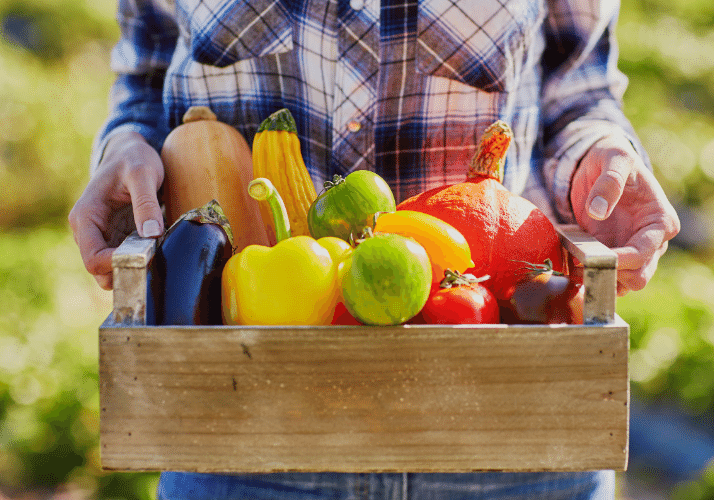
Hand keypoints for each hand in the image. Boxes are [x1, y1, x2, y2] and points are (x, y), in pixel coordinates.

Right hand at [69, 132, 164, 289]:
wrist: (130, 152)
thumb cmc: (134, 158)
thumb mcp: (143, 174)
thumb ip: (146, 202)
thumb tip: (152, 233)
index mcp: (86, 216)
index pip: (92, 258)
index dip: (116, 266)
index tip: (146, 258)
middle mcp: (87, 231)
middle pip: (100, 270)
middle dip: (126, 271)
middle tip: (155, 263)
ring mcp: (101, 236)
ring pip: (112, 269)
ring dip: (134, 268)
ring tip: (158, 256)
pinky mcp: (115, 238)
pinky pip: (124, 259)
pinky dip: (139, 261)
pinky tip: (157, 252)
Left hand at [570, 134, 679, 295]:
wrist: (598, 163)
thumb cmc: (612, 159)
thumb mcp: (614, 159)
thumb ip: (610, 182)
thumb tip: (598, 211)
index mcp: (660, 221)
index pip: (644, 253)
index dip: (620, 261)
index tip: (594, 256)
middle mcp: (652, 242)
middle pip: (638, 278)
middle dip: (610, 275)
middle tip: (581, 263)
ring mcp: (632, 251)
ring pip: (622, 284)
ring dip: (598, 279)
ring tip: (574, 264)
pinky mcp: (612, 255)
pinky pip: (605, 277)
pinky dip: (589, 277)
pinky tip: (572, 264)